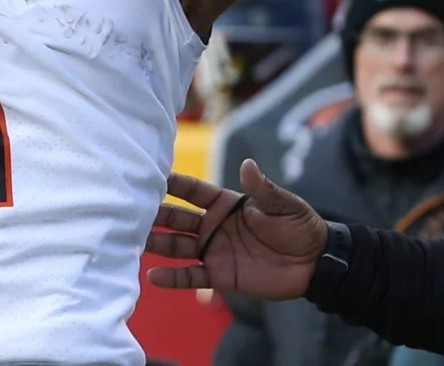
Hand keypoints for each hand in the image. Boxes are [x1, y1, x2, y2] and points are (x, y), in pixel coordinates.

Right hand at [146, 160, 328, 299]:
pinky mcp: (219, 275)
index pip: (192, 190)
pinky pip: (191, 276)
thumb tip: (248, 165)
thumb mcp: (284, 205)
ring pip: (177, 245)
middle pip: (177, 217)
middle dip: (154, 213)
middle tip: (128, 210)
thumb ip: (263, 189)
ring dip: (156, 244)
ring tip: (131, 242)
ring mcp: (214, 250)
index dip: (173, 183)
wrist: (315, 264)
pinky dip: (172, 278)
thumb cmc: (300, 226)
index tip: (149, 175)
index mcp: (226, 203)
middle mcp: (213, 225)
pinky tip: (152, 277)